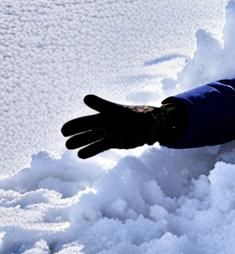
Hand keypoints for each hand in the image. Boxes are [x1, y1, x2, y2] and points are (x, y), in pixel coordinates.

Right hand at [61, 95, 184, 157]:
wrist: (150, 127)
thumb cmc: (145, 117)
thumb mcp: (149, 118)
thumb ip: (149, 123)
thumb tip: (150, 133)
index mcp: (115, 111)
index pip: (103, 105)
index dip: (96, 102)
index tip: (87, 98)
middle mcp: (108, 121)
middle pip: (89, 123)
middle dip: (77, 127)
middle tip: (64, 131)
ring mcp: (109, 132)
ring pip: (91, 136)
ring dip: (80, 141)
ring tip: (68, 145)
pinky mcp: (112, 142)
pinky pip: (98, 147)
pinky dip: (90, 151)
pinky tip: (80, 155)